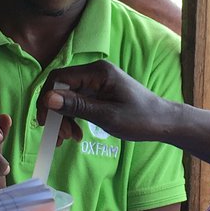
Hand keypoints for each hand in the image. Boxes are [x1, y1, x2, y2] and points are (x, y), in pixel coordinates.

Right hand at [40, 61, 176, 143]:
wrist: (163, 122)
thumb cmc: (141, 119)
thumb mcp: (107, 116)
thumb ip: (77, 106)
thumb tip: (48, 98)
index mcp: (98, 71)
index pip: (59, 78)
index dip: (47, 99)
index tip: (46, 123)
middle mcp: (95, 72)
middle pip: (61, 88)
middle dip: (56, 113)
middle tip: (60, 137)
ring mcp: (97, 82)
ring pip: (67, 97)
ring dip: (64, 118)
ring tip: (69, 139)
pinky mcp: (99, 92)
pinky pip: (77, 102)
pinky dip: (73, 118)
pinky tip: (76, 134)